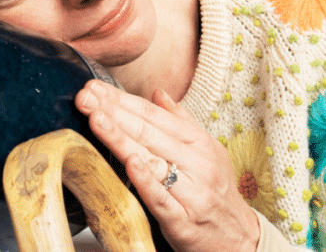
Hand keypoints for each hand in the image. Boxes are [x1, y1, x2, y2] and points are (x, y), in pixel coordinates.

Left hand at [75, 80, 259, 251]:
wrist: (240, 238)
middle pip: (148, 133)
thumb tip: (158, 93)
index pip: (153, 115)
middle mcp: (197, 164)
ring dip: (120, 138)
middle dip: (113, 112)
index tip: (95, 87)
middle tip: (85, 96)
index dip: (122, 99)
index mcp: (199, 143)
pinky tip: (129, 162)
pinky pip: (161, 199)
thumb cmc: (216, 191)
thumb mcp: (207, 151)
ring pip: (151, 161)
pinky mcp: (184, 221)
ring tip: (96, 118)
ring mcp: (192, 193)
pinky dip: (145, 181)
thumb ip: (180, 122)